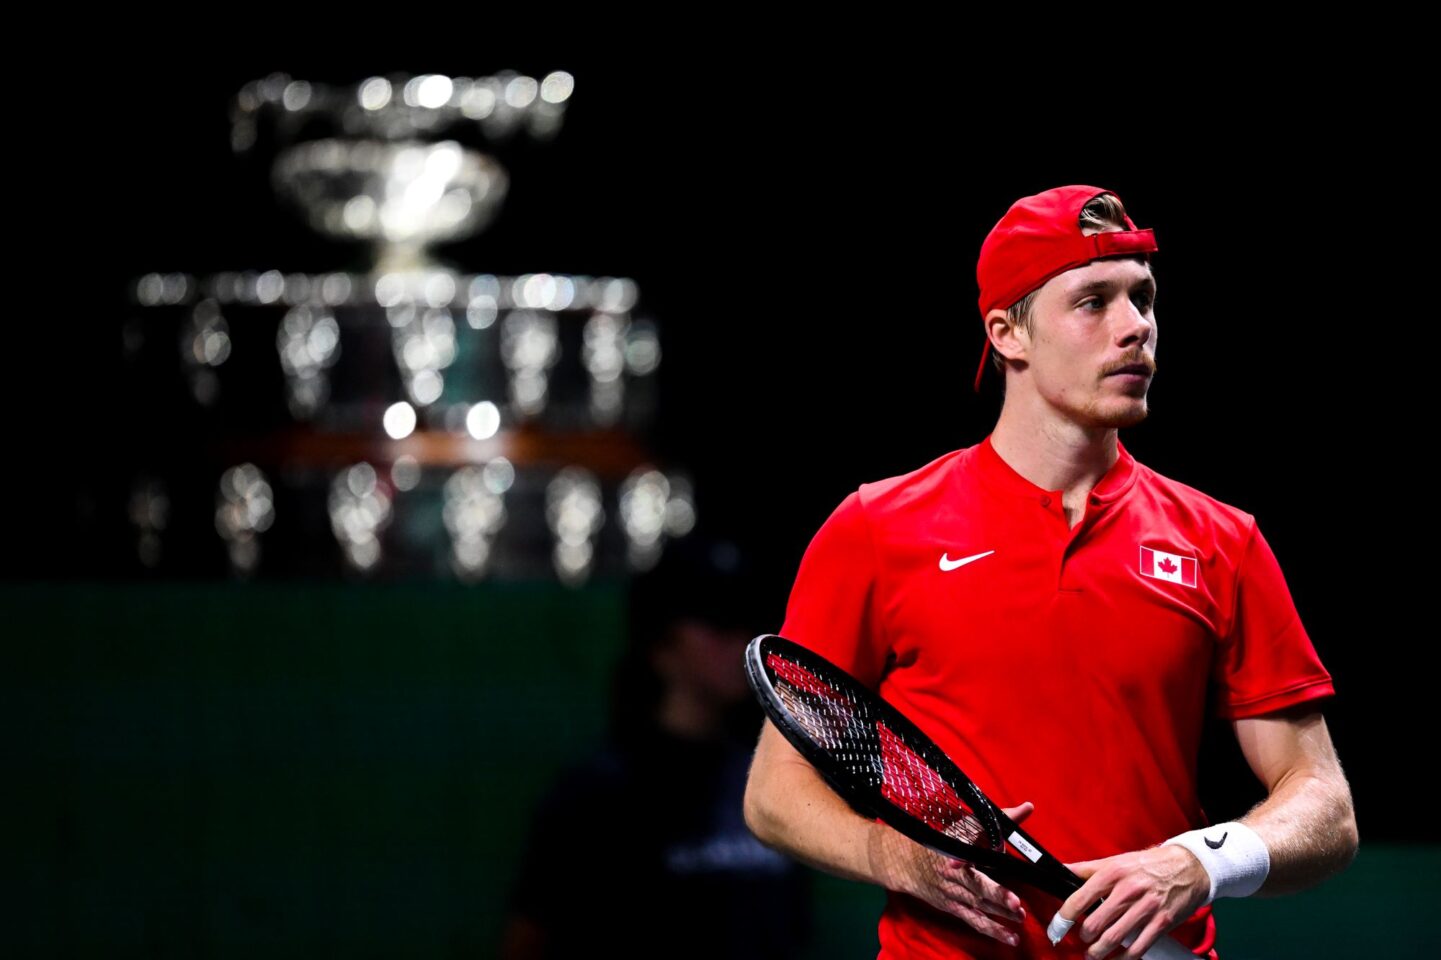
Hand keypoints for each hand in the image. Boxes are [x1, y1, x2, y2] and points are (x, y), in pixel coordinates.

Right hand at [875, 802, 1035, 947]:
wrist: (906, 862)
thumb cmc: (941, 841)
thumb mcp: (963, 826)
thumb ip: (996, 820)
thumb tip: (1027, 808)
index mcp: (954, 849)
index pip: (970, 850)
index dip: (982, 854)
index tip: (1000, 856)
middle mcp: (952, 873)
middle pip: (975, 884)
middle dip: (995, 894)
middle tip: (1016, 903)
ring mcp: (951, 893)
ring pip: (976, 904)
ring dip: (998, 913)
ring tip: (1019, 918)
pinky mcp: (953, 907)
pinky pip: (974, 920)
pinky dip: (991, 930)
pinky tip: (1010, 938)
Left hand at [1049, 844, 1208, 958]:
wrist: (1189, 866)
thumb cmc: (1150, 864)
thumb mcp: (1116, 860)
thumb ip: (1088, 869)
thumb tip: (1063, 870)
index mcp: (1113, 873)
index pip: (1079, 899)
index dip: (1063, 918)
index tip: (1057, 928)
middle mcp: (1128, 890)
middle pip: (1095, 923)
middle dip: (1084, 937)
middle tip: (1082, 939)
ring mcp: (1146, 908)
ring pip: (1114, 939)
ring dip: (1098, 952)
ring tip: (1093, 954)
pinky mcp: (1162, 923)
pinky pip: (1138, 948)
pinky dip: (1124, 958)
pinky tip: (1116, 959)